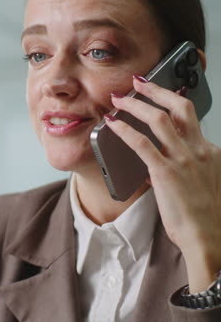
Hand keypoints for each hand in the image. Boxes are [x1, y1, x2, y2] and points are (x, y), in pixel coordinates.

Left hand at [105, 76, 220, 291]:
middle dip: (157, 90)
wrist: (210, 239)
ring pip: (158, 119)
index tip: (161, 95)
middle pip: (179, 107)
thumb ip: (186, 169)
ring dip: (136, 104)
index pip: (191, 118)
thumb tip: (160, 166)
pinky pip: (141, 143)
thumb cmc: (206, 218)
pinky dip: (124, 129)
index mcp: (209, 151)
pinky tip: (112, 123)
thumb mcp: (204, 185)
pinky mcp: (166, 172)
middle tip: (140, 82)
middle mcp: (199, 149)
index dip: (173, 102)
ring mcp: (183, 159)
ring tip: (120, 98)